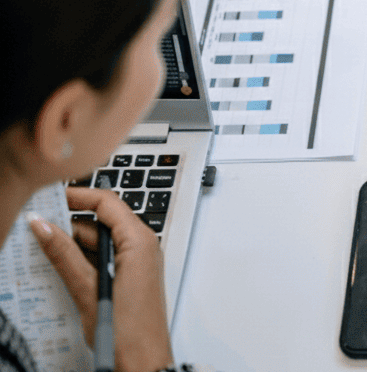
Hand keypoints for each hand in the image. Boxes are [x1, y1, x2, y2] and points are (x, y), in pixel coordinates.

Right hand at [29, 187, 173, 371]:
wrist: (143, 363)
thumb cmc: (127, 331)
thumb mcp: (87, 288)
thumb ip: (63, 255)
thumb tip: (43, 226)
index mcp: (139, 242)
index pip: (108, 202)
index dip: (78, 196)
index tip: (50, 198)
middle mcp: (142, 247)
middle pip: (102, 221)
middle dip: (69, 223)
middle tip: (37, 228)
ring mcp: (136, 262)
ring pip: (100, 241)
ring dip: (73, 244)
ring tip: (42, 250)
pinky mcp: (129, 277)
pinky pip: (103, 258)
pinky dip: (81, 259)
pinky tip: (59, 268)